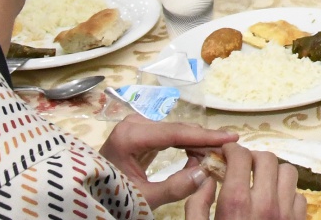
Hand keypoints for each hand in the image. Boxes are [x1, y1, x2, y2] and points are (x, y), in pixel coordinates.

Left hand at [98, 116, 237, 208]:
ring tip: (214, 156)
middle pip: (177, 129)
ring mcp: (135, 127)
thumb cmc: (112, 196)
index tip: (231, 137)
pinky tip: (197, 155)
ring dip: (195, 144)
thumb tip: (206, 172)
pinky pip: (168, 137)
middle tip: (227, 152)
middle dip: (203, 141)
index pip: (176, 133)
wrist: (89, 196)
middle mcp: (133, 124)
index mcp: (130, 136)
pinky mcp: (139, 133)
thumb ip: (175, 187)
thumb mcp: (143, 197)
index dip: (206, 137)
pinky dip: (184, 146)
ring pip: (175, 132)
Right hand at [185, 142, 305, 219]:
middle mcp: (266, 204)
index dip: (232, 150)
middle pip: (267, 159)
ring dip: (274, 172)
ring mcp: (286, 213)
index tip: (226, 154)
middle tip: (242, 166)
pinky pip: (298, 196)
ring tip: (261, 182)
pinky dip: (286, 194)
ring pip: (288, 172)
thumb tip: (206, 178)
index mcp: (237, 204)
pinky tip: (274, 202)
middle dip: (253, 157)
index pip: (241, 157)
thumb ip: (197, 204)